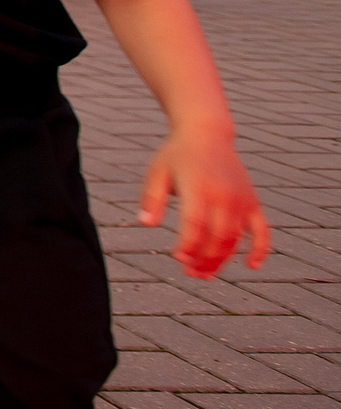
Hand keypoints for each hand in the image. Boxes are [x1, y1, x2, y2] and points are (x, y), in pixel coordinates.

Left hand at [142, 125, 271, 277]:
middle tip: (190, 274)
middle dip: (205, 260)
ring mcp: (241, 200)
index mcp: (198, 188)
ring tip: (204, 275)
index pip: (195, 225)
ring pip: (236, 239)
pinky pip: (262, 229)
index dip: (188, 245)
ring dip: (223, 260)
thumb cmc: (177, 155)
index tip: (178, 257)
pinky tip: (252, 265)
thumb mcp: (157, 172)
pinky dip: (261, 248)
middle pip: (218, 238)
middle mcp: (224, 196)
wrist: (207, 134)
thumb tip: (146, 223)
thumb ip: (151, 198)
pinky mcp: (252, 202)